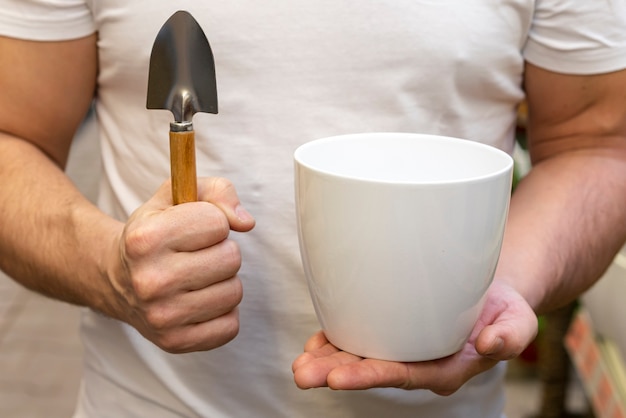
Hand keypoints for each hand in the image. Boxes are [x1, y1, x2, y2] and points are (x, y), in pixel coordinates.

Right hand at [105, 177, 254, 352]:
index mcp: (145, 239)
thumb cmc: (156, 231)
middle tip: (196, 255)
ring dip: (223, 281)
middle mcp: (149, 280)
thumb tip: (246, 223)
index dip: (213, 222)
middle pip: (231, 258)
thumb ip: (217, 191)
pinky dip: (222, 312)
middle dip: (221, 251)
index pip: (218, 223)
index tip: (193, 229)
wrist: (116, 280)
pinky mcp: (175, 342)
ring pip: (234, 291)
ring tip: (197, 277)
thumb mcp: (176, 196)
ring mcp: (161, 316)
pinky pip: (231, 325)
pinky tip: (199, 301)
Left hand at [292, 281, 536, 394]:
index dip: (370, 375)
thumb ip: (509, 337)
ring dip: (328, 360)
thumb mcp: (518, 322)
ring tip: (300, 363)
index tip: (337, 377)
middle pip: (374, 370)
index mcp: (446, 368)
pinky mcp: (393, 330)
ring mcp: (403, 348)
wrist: (492, 297)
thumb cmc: (504, 313)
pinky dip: (337, 340)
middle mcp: (419, 362)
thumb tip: (489, 344)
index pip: (404, 375)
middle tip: (303, 374)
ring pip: (361, 356)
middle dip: (336, 373)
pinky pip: (361, 338)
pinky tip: (316, 342)